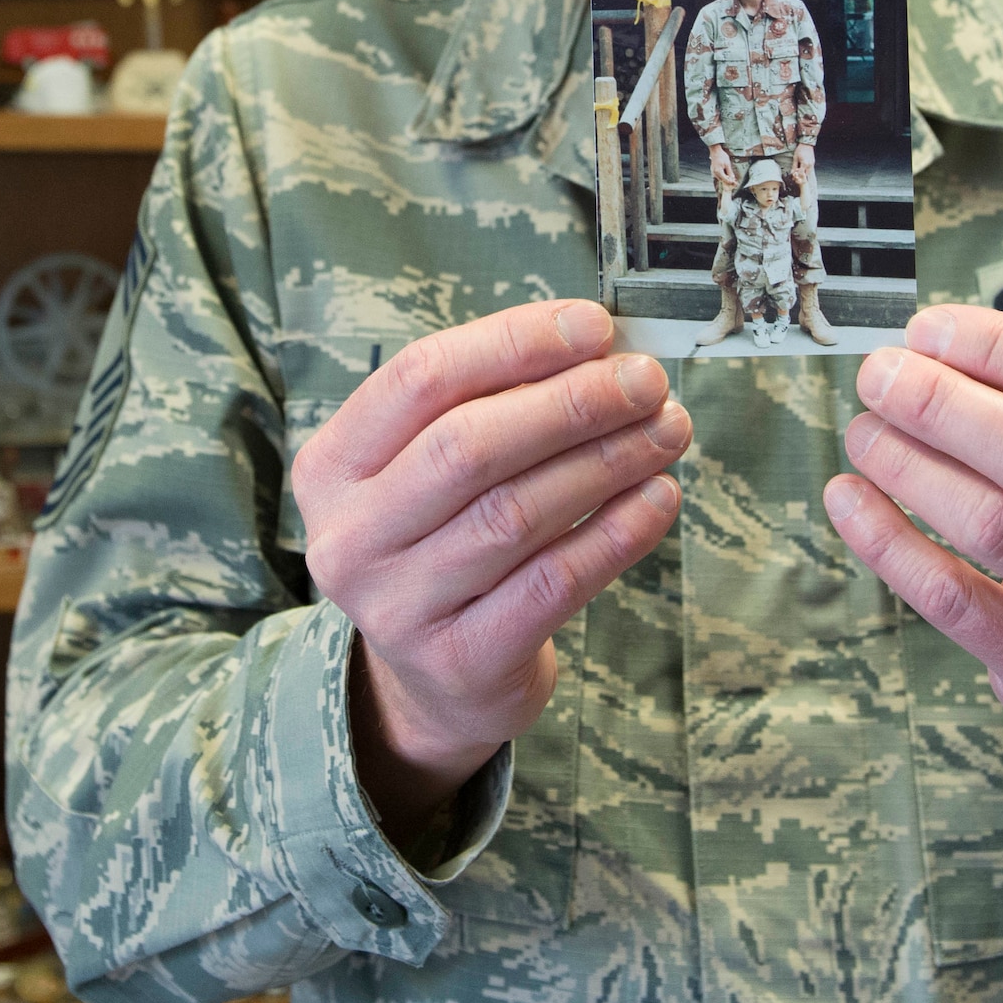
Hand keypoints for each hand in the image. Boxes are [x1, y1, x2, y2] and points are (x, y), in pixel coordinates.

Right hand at [292, 301, 689, 845]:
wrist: (440, 677)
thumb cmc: (451, 537)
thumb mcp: (436, 466)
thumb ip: (498, 400)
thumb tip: (599, 346)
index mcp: (334, 465)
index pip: (421, 377)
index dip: (513, 342)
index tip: (594, 326)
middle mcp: (351, 537)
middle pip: (468, 446)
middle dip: (572, 402)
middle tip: (646, 381)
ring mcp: (400, 607)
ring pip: (517, 514)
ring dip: (608, 460)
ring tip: (668, 430)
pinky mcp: (462, 661)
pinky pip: (553, 584)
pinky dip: (616, 533)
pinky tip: (659, 497)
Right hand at [708, 144, 738, 191]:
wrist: (715, 151)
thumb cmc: (721, 156)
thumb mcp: (728, 164)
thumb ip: (730, 172)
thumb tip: (732, 178)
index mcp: (718, 172)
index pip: (725, 180)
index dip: (730, 182)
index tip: (735, 183)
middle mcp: (715, 173)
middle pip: (722, 180)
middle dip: (728, 181)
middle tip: (734, 182)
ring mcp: (713, 172)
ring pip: (720, 178)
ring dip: (725, 179)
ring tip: (731, 178)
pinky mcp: (713, 170)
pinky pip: (718, 176)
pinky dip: (723, 176)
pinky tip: (726, 175)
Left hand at [790, 143, 814, 187]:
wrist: (806, 144)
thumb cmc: (801, 149)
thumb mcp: (795, 158)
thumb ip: (794, 166)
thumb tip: (792, 172)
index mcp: (804, 164)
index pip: (801, 174)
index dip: (797, 175)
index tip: (794, 175)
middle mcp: (809, 165)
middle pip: (806, 175)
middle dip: (801, 176)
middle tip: (797, 173)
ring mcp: (812, 164)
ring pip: (809, 173)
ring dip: (804, 173)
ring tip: (800, 170)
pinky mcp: (813, 162)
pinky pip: (810, 169)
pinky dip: (807, 170)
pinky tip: (803, 167)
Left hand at [823, 305, 1002, 765]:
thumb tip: (927, 347)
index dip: (999, 346)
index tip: (926, 330)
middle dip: (944, 402)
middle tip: (879, 376)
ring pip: (997, 523)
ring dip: (911, 464)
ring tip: (864, 432)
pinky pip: (953, 597)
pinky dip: (887, 540)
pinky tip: (848, 498)